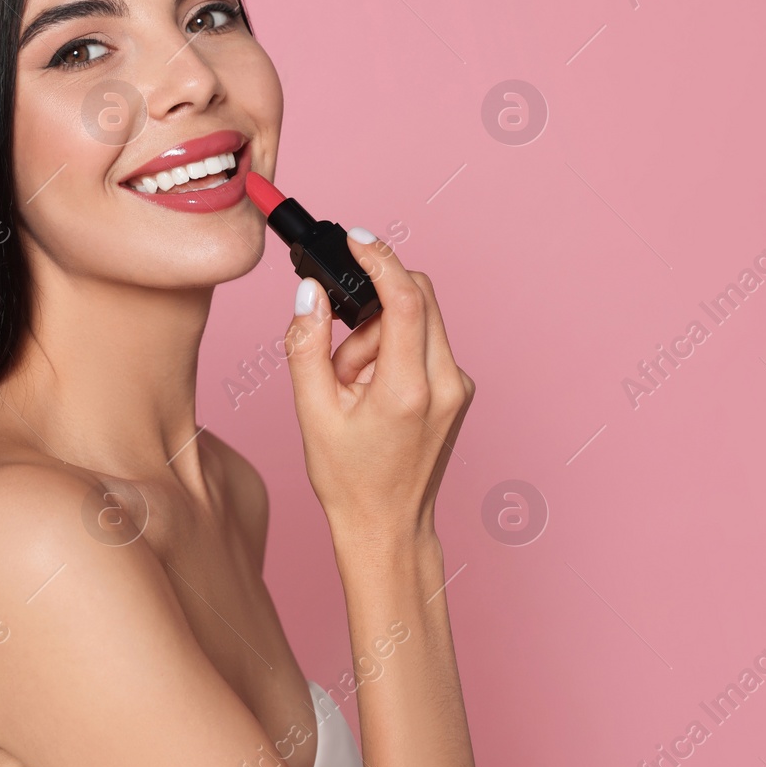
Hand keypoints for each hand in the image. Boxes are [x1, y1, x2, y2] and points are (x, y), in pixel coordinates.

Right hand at [282, 230, 474, 540]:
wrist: (388, 527)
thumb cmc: (349, 480)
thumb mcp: (312, 412)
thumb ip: (306, 345)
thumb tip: (308, 292)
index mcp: (408, 389)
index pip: (405, 298)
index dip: (380, 259)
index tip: (356, 239)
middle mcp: (446, 383)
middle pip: (419, 298)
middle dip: (371, 308)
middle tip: (340, 352)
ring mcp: (459, 387)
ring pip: (420, 320)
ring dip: (379, 335)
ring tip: (352, 388)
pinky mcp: (459, 390)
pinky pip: (425, 344)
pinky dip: (393, 352)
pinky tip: (373, 393)